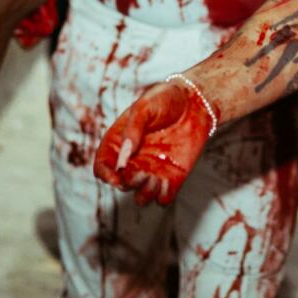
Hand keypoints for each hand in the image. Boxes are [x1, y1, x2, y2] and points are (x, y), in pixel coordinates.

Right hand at [93, 82, 215, 205]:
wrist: (195, 102)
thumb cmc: (165, 99)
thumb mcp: (144, 107)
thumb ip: (133, 129)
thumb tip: (124, 156)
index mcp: (119, 144)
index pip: (102, 167)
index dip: (106, 175)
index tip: (117, 176)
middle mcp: (133, 161)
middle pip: (121, 185)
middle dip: (128, 184)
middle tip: (142, 172)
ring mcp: (152, 171)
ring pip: (140, 197)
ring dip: (144, 194)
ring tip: (154, 178)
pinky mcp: (172, 178)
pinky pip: (163, 199)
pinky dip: (162, 197)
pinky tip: (167, 182)